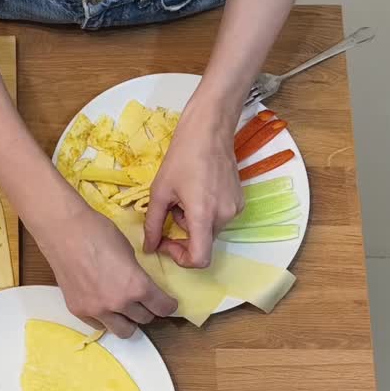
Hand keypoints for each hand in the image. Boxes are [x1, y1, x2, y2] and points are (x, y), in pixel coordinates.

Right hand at [37, 206, 176, 337]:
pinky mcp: (79, 311)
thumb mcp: (129, 252)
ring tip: (125, 309)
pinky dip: (106, 318)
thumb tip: (140, 286)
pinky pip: (100, 325)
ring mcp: (97, 310)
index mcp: (137, 286)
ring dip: (129, 321)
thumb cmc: (98, 232)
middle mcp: (119, 303)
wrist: (64, 231)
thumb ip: (137, 275)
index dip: (168, 305)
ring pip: (124, 331)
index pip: (162, 307)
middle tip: (144, 301)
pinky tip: (104, 305)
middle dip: (148, 310)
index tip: (167, 303)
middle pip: (145, 319)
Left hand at [143, 113, 243, 267]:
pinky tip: (197, 190)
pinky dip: (205, 212)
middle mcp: (224, 216)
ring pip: (209, 230)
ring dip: (192, 220)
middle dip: (183, 232)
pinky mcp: (239, 201)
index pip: (200, 259)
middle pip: (202, 242)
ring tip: (184, 195)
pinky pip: (218, 217)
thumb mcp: (160, 192)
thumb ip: (153, 224)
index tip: (167, 244)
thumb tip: (149, 248)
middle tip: (170, 208)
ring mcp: (235, 208)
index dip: (181, 259)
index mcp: (204, 215)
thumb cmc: (182, 157)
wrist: (209, 131)